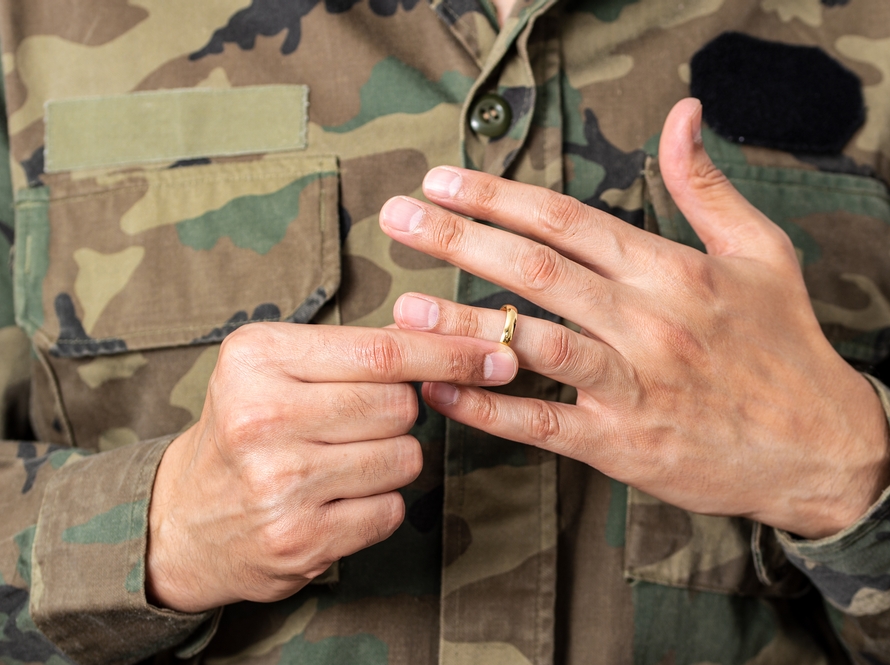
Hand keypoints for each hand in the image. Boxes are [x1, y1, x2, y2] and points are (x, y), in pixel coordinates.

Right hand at [146, 322, 517, 612]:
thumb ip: (359, 348)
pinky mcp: (299, 539)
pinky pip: (392, 509)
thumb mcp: (279, 367)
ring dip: (390, 459)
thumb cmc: (247, 429)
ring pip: (405, 457)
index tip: (498, 352)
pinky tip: (335, 499)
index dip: (451, 351)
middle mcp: (262, 418)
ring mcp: (279, 484)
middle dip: (400, 413)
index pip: (383, 351)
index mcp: (257, 358)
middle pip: (401, 406)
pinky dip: (378, 503)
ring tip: (338, 461)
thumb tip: (456, 333)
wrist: (184, 520)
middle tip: (355, 422)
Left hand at [378, 98, 889, 539]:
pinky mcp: (623, 444)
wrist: (822, 448)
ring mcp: (634, 385)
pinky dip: (488, 406)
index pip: (568, 220)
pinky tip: (442, 388)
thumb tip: (683, 114)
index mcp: (674, 271)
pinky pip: (542, 423)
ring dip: (464, 322)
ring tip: (405, 304)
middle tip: (399, 218)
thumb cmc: (787, 345)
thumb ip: (707, 185)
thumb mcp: (762, 252)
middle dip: (459, 239)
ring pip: (534, 343)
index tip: (444, 180)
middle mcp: (649, 322)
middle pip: (538, 270)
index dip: (498, 196)